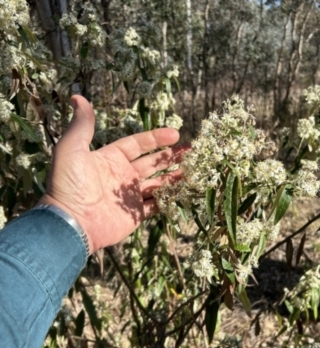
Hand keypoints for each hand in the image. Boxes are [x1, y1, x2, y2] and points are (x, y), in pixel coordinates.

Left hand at [38, 95, 188, 252]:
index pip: (138, 145)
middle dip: (171, 156)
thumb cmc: (70, 184)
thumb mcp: (71, 149)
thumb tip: (77, 97)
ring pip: (159, 183)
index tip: (176, 133)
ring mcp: (130, 196)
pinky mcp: (136, 214)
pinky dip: (170, 198)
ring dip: (175, 176)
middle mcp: (123, 176)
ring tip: (193, 169)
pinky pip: (157, 204)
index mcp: (111, 159)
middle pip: (153, 163)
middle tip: (191, 151)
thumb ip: (82, 126)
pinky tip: (184, 190)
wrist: (71, 222)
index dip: (156, 138)